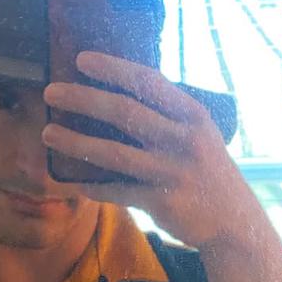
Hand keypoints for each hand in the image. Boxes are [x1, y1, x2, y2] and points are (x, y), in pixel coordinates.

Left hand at [41, 52, 263, 247]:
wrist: (234, 222)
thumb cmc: (208, 173)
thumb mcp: (199, 136)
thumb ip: (168, 117)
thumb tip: (118, 96)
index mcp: (193, 116)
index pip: (148, 82)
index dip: (113, 69)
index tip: (81, 59)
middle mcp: (184, 140)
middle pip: (125, 113)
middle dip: (83, 99)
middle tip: (51, 92)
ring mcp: (172, 172)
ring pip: (114, 154)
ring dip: (76, 142)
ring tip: (47, 133)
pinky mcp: (162, 202)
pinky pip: (117, 190)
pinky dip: (93, 186)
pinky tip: (72, 181)